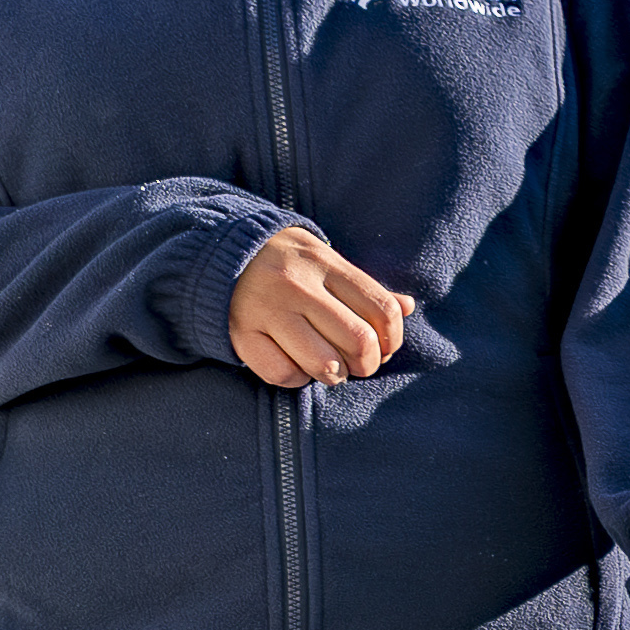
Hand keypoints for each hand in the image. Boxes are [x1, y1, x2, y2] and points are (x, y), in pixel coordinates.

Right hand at [228, 223, 414, 385]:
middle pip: (359, 342)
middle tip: (358, 363)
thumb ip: (366, 288)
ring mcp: (267, 308)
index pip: (383, 310)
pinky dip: (298, 378)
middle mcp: (297, 284)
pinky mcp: (241, 332)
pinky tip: (297, 364)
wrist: (221, 251)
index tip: (385, 346)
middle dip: (368, 363)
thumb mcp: (328, 263)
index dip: (393, 339)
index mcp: (326, 264)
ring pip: (325, 364)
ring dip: (336, 374)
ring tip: (330, 366)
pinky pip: (285, 374)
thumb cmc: (289, 264)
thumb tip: (408, 307)